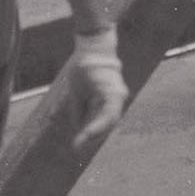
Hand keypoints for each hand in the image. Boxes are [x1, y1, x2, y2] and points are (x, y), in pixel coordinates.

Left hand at [67, 33, 128, 150]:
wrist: (97, 48)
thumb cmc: (85, 66)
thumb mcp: (76, 89)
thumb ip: (78, 110)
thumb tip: (78, 130)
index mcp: (112, 92)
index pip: (108, 116)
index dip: (96, 130)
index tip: (82, 138)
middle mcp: (118, 97)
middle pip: (108, 123)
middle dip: (93, 136)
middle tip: (75, 147)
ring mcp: (116, 98)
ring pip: (107, 121)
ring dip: (94, 132)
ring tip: (77, 143)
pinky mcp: (112, 99)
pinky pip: (104, 116)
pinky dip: (95, 124)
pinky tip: (84, 132)